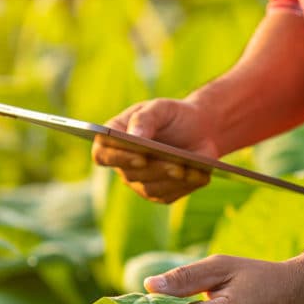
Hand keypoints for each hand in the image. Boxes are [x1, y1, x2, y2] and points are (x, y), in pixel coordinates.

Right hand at [91, 98, 221, 203]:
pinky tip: (201, 175)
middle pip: (131, 174)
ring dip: (172, 180)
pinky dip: (187, 185)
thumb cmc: (173, 116)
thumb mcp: (160, 108)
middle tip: (175, 165)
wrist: (198, 130)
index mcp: (113, 139)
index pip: (102, 154)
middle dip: (155, 169)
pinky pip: (170, 194)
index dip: (118, 158)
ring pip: (150, 188)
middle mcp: (123, 164)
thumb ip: (144, 119)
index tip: (139, 156)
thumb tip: (134, 136)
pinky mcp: (160, 193)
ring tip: (190, 170)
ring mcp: (139, 181)